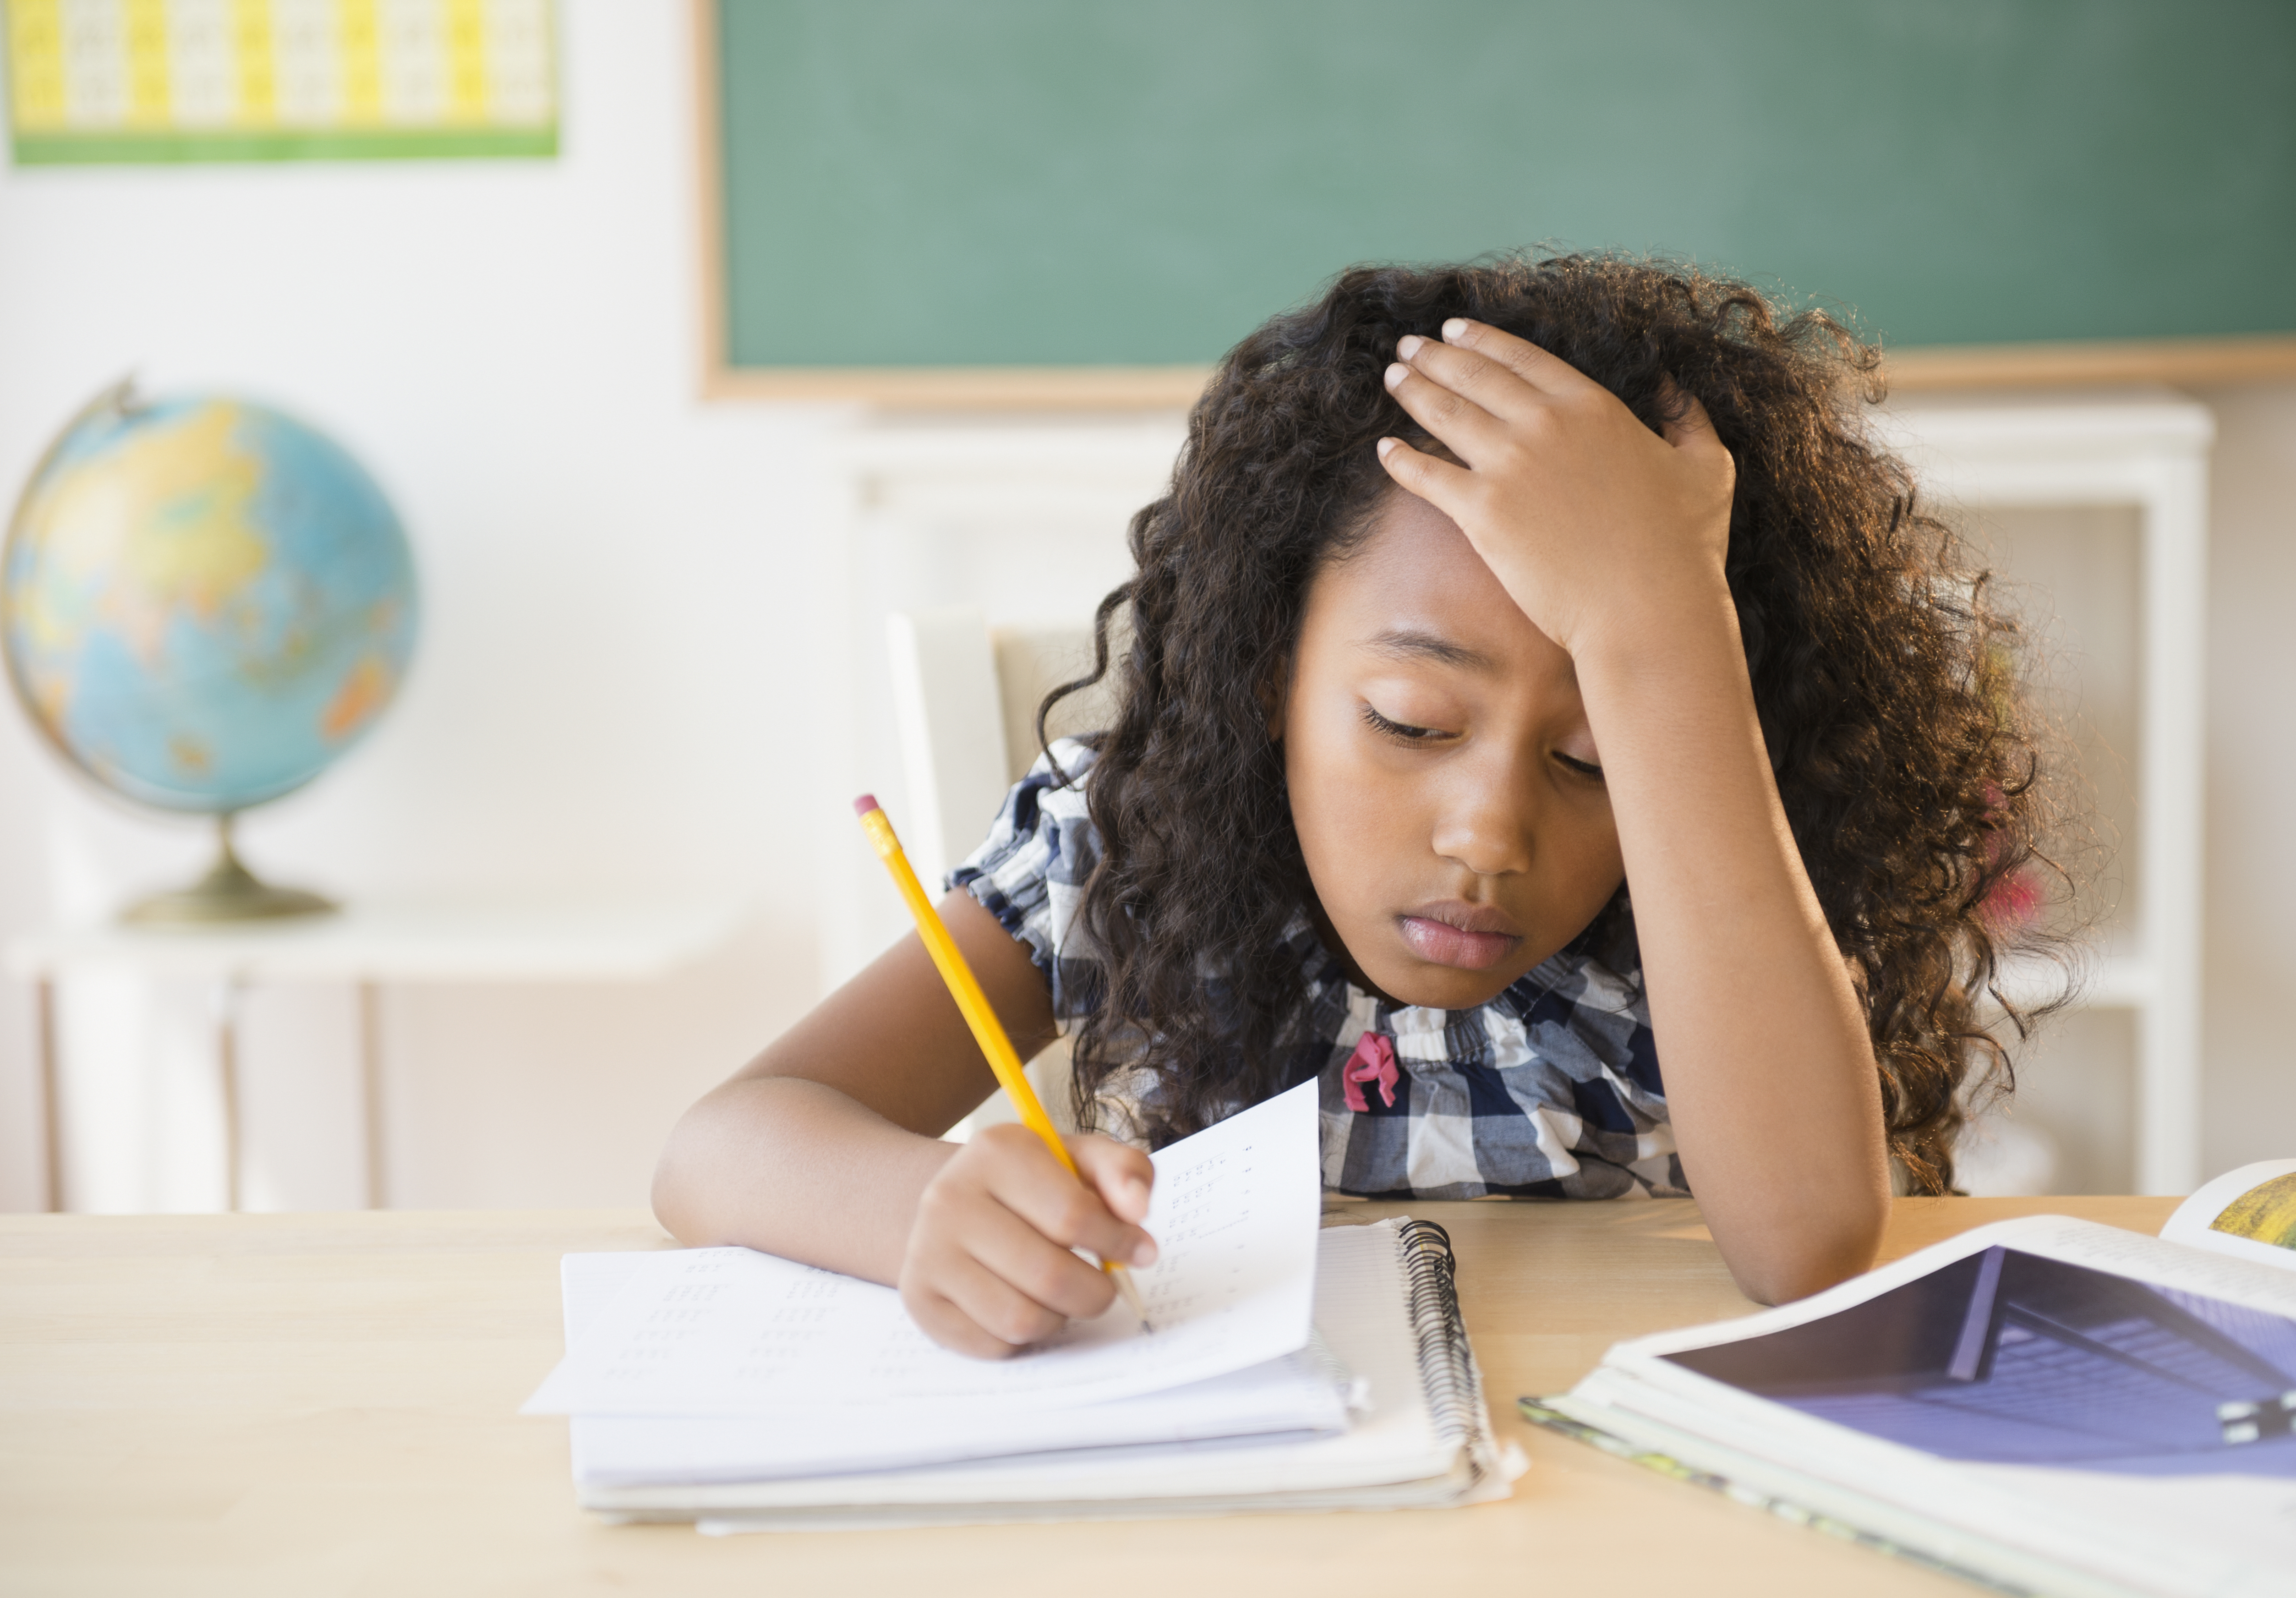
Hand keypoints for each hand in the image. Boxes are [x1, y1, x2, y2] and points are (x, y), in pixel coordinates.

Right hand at [898, 1124, 1157, 1357]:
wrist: (958, 1203)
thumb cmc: (1034, 1184)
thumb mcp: (1082, 1160)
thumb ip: (1124, 1170)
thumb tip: (1138, 1209)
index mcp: (996, 1152)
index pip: (1073, 1215)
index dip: (1119, 1242)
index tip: (1140, 1250)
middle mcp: (950, 1198)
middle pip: (1049, 1275)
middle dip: (1095, 1292)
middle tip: (1103, 1286)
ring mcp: (928, 1252)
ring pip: (1021, 1320)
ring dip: (1058, 1317)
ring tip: (1061, 1295)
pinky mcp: (920, 1299)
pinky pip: (993, 1345)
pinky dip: (1023, 1337)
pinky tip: (1025, 1304)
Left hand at [1376, 320, 1736, 662]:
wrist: (1649, 609)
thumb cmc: (1684, 547)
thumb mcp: (1707, 467)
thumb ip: (1689, 419)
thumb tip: (1678, 389)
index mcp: (1593, 407)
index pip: (1523, 359)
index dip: (1482, 340)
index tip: (1454, 328)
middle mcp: (1545, 425)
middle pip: (1475, 377)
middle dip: (1436, 356)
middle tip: (1408, 346)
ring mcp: (1510, 466)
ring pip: (1445, 415)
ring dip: (1414, 391)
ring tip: (1393, 377)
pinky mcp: (1483, 514)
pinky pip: (1428, 478)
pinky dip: (1402, 461)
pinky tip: (1384, 450)